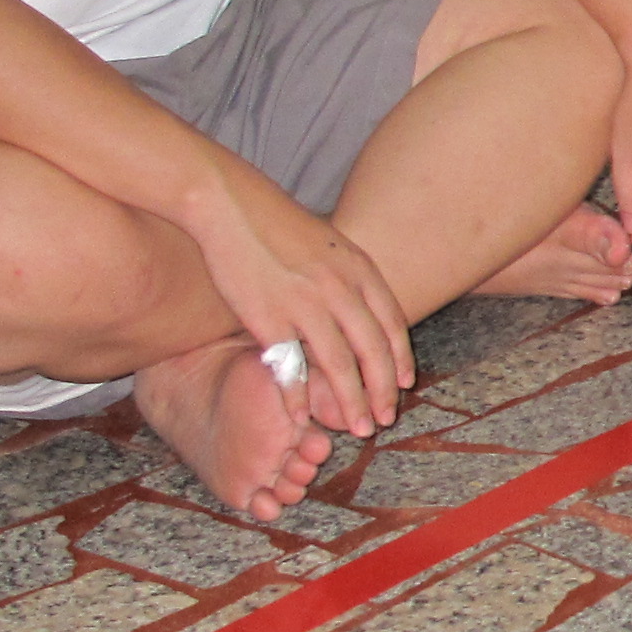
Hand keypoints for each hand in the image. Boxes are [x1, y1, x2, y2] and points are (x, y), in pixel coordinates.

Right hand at [189, 175, 417, 435]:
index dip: (399, 358)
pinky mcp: (269, 316)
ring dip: (350, 403)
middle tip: (384, 420)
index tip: (403, 384)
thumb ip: (345, 273)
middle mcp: (340, 287)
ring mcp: (306, 303)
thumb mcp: (325, 241)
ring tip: (356, 429)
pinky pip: (292, 367)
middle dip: (382, 391)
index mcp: (358, 268)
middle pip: (373, 350)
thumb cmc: (272, 221)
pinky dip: (300, 397)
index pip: (391, 323)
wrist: (228, 202)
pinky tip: (303, 418)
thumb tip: (361, 302)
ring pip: (340, 366)